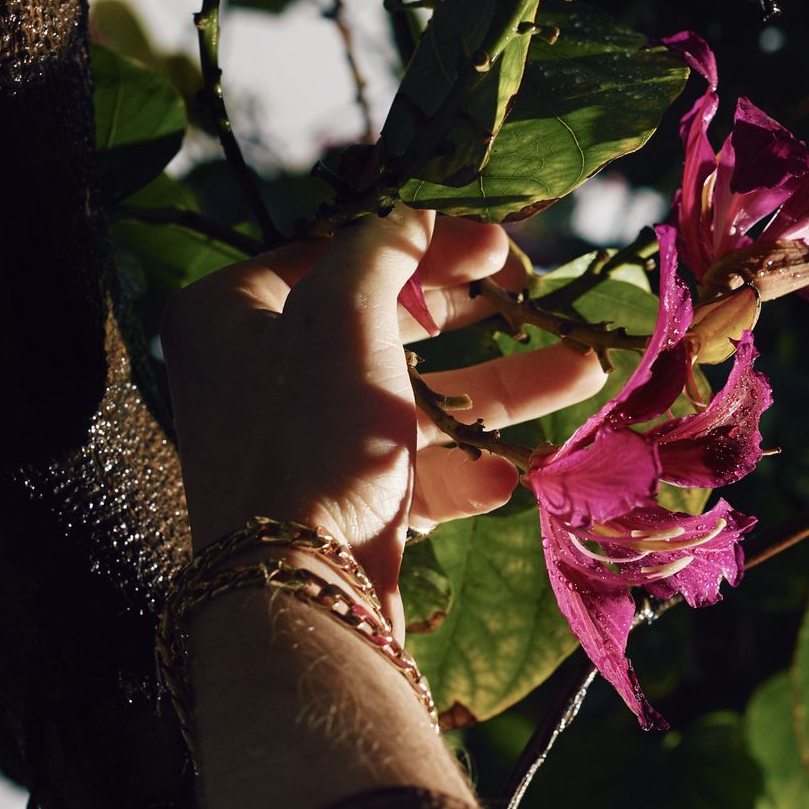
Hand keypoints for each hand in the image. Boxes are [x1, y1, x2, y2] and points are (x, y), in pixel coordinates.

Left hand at [160, 208, 604, 636]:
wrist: (305, 592)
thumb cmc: (311, 432)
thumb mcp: (343, 310)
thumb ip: (381, 246)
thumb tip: (411, 216)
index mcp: (227, 316)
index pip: (332, 252)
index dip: (420, 240)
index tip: (493, 244)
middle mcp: (255, 378)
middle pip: (380, 323)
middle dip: (469, 312)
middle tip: (529, 290)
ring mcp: (300, 448)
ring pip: (411, 401)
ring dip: (498, 388)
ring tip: (581, 369)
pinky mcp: (342, 511)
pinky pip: (411, 474)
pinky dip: (464, 469)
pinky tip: (507, 472)